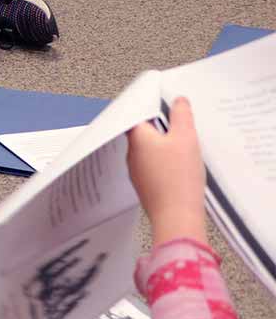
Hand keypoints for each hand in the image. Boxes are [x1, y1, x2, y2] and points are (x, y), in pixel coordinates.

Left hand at [127, 97, 207, 244]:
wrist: (177, 218)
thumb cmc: (179, 179)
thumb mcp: (186, 138)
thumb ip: (182, 116)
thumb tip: (178, 101)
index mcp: (136, 138)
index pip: (136, 114)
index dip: (149, 106)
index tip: (162, 102)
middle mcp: (131, 154)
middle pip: (144, 132)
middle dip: (161, 126)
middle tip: (179, 123)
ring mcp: (137, 171)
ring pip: (149, 150)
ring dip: (164, 145)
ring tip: (183, 145)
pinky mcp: (147, 185)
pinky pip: (154, 166)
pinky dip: (166, 162)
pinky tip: (181, 167)